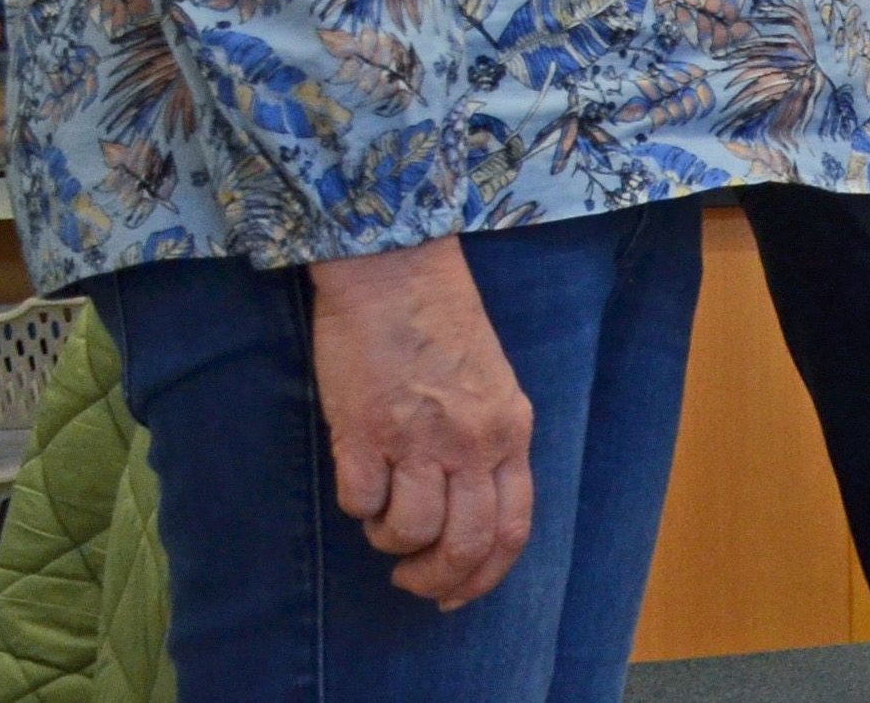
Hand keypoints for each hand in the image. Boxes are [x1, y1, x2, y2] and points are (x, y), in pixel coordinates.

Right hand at [308, 236, 534, 606]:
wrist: (397, 274)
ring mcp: (420, 439)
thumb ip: (489, 445)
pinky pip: (361, 502)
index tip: (455, 595)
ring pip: (411, 532)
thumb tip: (470, 509)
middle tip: (410, 580)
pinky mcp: (365, 432)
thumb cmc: (441, 327)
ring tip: (382, 516)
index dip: (483, 576)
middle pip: (466, 545)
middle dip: (436, 579)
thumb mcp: (493, 387)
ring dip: (391, 540)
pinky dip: (357, 505)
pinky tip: (359, 477)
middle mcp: (473, 443)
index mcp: (510, 433)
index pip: (512, 530)